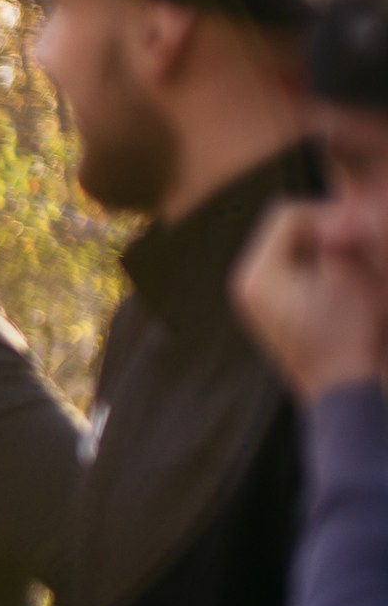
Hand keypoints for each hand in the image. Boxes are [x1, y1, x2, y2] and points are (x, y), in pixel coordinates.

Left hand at [233, 199, 387, 402]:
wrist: (342, 393)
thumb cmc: (351, 336)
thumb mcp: (353, 279)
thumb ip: (343, 238)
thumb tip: (343, 212)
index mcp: (257, 274)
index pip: (287, 214)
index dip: (327, 213)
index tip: (358, 230)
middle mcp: (246, 283)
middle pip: (285, 229)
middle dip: (325, 229)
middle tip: (360, 244)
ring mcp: (255, 298)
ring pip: (292, 247)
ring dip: (325, 247)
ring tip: (356, 263)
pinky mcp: (270, 308)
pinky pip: (294, 269)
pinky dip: (320, 266)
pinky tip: (343, 281)